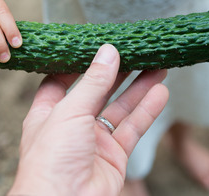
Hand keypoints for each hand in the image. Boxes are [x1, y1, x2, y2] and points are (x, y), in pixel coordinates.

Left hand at [8, 44, 168, 195]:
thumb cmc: (51, 161)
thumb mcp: (69, 112)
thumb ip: (92, 82)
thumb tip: (108, 52)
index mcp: (49, 113)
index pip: (62, 81)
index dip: (78, 64)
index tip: (96, 47)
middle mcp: (72, 125)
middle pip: (97, 92)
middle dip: (117, 73)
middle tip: (137, 53)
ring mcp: (94, 141)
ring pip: (120, 108)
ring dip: (138, 88)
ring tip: (157, 66)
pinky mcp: (114, 156)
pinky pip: (133, 128)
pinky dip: (147, 111)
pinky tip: (160, 93)